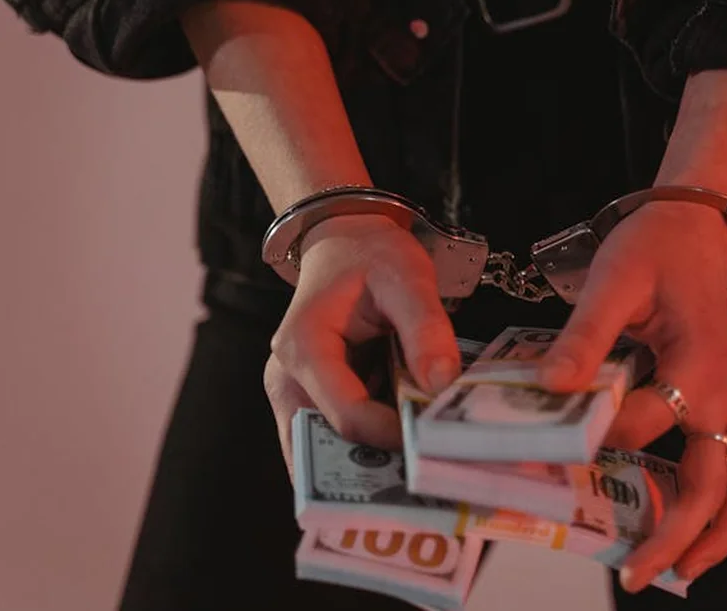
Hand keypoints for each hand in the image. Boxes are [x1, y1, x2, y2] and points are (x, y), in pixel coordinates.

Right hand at [264, 214, 461, 473]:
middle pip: (328, 445)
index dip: (394, 435)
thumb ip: (425, 327)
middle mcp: (285, 378)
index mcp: (304, 346)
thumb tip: (442, 385)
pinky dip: (366, 452)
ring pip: (327, 452)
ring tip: (418, 477)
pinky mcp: (307, 402)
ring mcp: (291, 394)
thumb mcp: (407, 276)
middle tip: (425, 484)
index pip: (348, 414)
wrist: (344, 242)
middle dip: (375, 470)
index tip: (438, 440)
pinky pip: (332, 440)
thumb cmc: (372, 254)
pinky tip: (404, 455)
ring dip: (369, 467)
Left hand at [539, 201, 726, 589]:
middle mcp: (724, 394)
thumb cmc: (653, 250)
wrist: (693, 230)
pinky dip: (723, 506)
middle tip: (636, 577)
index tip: (547, 452)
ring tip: (679, 571)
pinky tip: (689, 530)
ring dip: (718, 534)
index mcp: (698, 364)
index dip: (596, 438)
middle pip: (715, 484)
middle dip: (678, 536)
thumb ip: (584, 336)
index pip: (644, 422)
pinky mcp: (723, 405)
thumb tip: (550, 387)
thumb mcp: (613, 281)